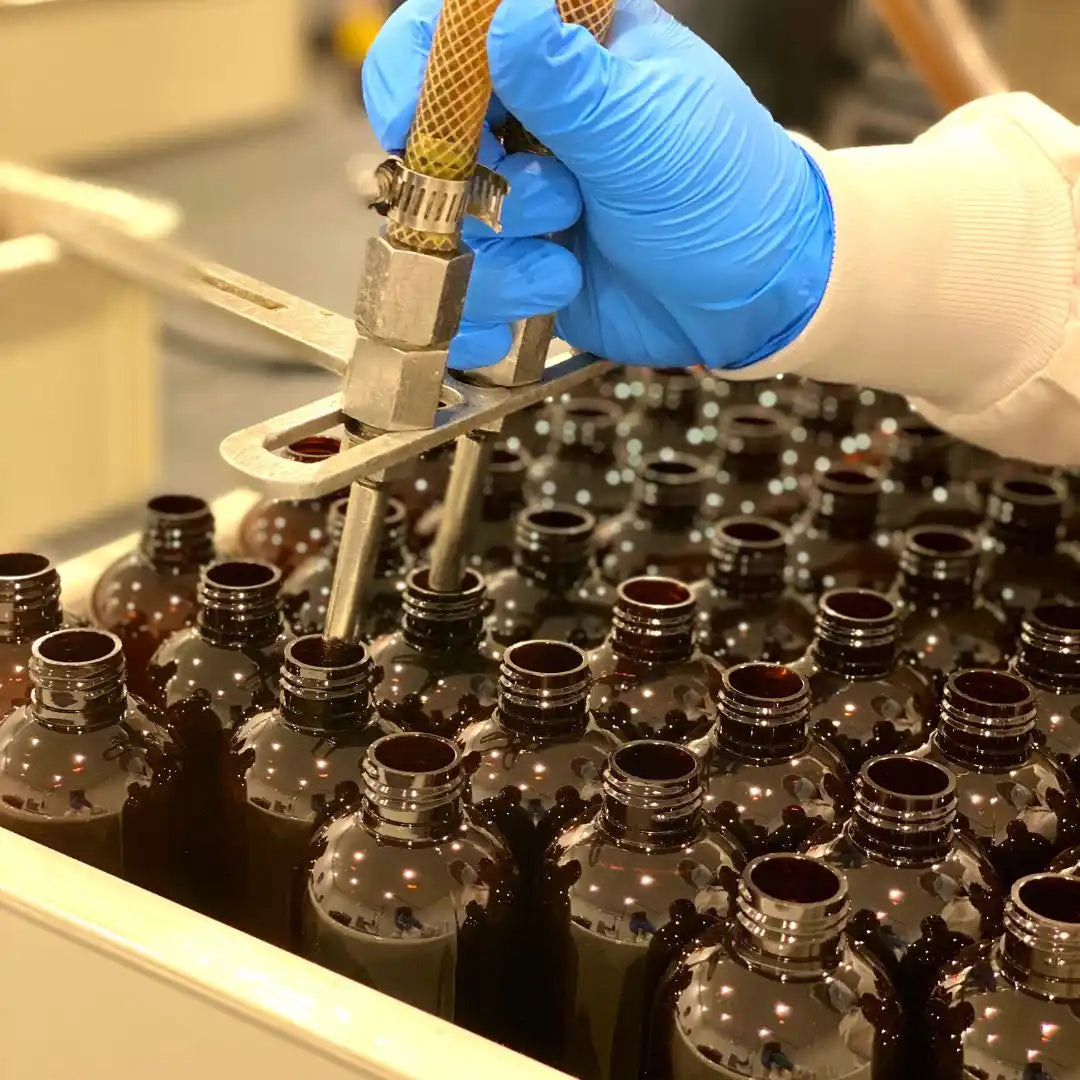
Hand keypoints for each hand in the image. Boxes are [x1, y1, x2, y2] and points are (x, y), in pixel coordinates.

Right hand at [362, 0, 834, 370]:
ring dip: (502, 262)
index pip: (448, 38)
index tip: (414, 123)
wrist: (756, 296)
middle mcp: (528, 126)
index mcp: (562, 54)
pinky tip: (529, 317)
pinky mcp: (522, 269)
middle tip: (557, 203)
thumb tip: (502, 10)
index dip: (413, 77)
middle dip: (483, 190)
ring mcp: (521, 203)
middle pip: (430, 146)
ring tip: (566, 268)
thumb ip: (568, 79)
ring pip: (446, 232)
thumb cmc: (724, 188)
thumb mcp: (647, 129)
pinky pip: (467, 297)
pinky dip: (487, 319)